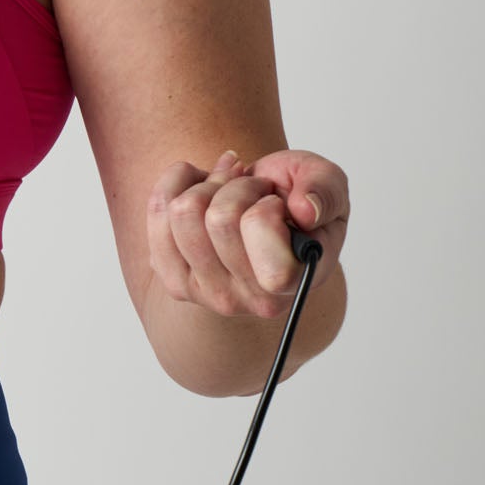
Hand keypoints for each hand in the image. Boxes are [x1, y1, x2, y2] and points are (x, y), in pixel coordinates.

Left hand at [149, 146, 348, 320]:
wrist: (264, 220)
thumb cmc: (296, 201)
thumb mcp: (326, 183)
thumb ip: (325, 189)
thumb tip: (304, 211)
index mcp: (297, 281)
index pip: (259, 229)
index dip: (265, 203)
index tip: (276, 202)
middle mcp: (253, 300)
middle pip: (218, 217)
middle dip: (236, 186)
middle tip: (254, 192)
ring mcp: (209, 295)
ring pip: (183, 212)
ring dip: (207, 186)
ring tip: (228, 193)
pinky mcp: (175, 282)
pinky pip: (158, 214)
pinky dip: (176, 185)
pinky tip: (200, 190)